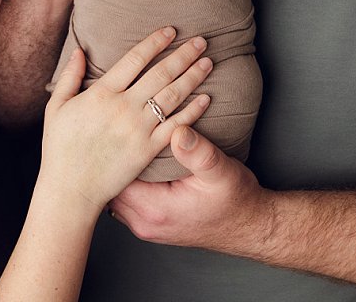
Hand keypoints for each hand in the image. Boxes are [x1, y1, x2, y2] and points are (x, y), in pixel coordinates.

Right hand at [39, 28, 213, 212]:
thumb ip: (70, 77)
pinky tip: (206, 98)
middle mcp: (123, 108)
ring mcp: (137, 129)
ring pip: (172, 96)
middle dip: (183, 54)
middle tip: (201, 40)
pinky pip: (176, 126)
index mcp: (101, 94)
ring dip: (193, 76)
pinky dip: (193, 111)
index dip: (155, 42)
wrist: (70, 190)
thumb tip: (79, 49)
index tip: (171, 30)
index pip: (135, 59)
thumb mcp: (57, 107)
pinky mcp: (147, 150)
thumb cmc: (59, 150)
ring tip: (208, 62)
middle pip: (160, 73)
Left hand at [108, 125, 270, 252]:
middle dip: (108, 161)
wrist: (249, 227)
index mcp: (155, 209)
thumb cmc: (236, 201)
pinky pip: (125, 202)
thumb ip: (198, 152)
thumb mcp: (221, 170)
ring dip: (114, 174)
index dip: (111, 152)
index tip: (112, 129)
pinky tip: (128, 165)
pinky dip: (124, 184)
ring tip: (113, 146)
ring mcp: (146, 225)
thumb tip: (178, 130)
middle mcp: (144, 222)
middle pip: (108, 188)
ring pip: (114, 197)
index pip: (115, 178)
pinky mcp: (151, 223)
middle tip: (106, 132)